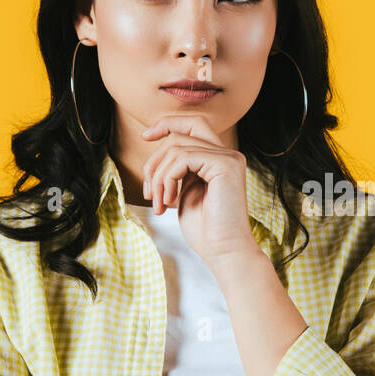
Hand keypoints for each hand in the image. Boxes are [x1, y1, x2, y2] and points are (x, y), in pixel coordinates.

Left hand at [139, 114, 258, 264]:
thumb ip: (178, 168)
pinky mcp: (226, 165)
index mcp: (219, 159)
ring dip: (158, 177)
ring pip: (175, 147)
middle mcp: (228, 154)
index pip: (192, 124)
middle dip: (155, 158)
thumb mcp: (185, 191)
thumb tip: (159, 146)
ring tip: (159, 203)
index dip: (167, 124)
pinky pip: (182, 158)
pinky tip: (169, 202)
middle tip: (150, 191)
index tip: (145, 136)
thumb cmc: (205, 229)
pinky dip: (167, 180)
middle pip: (180, 132)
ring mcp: (229, 158)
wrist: (224, 252)